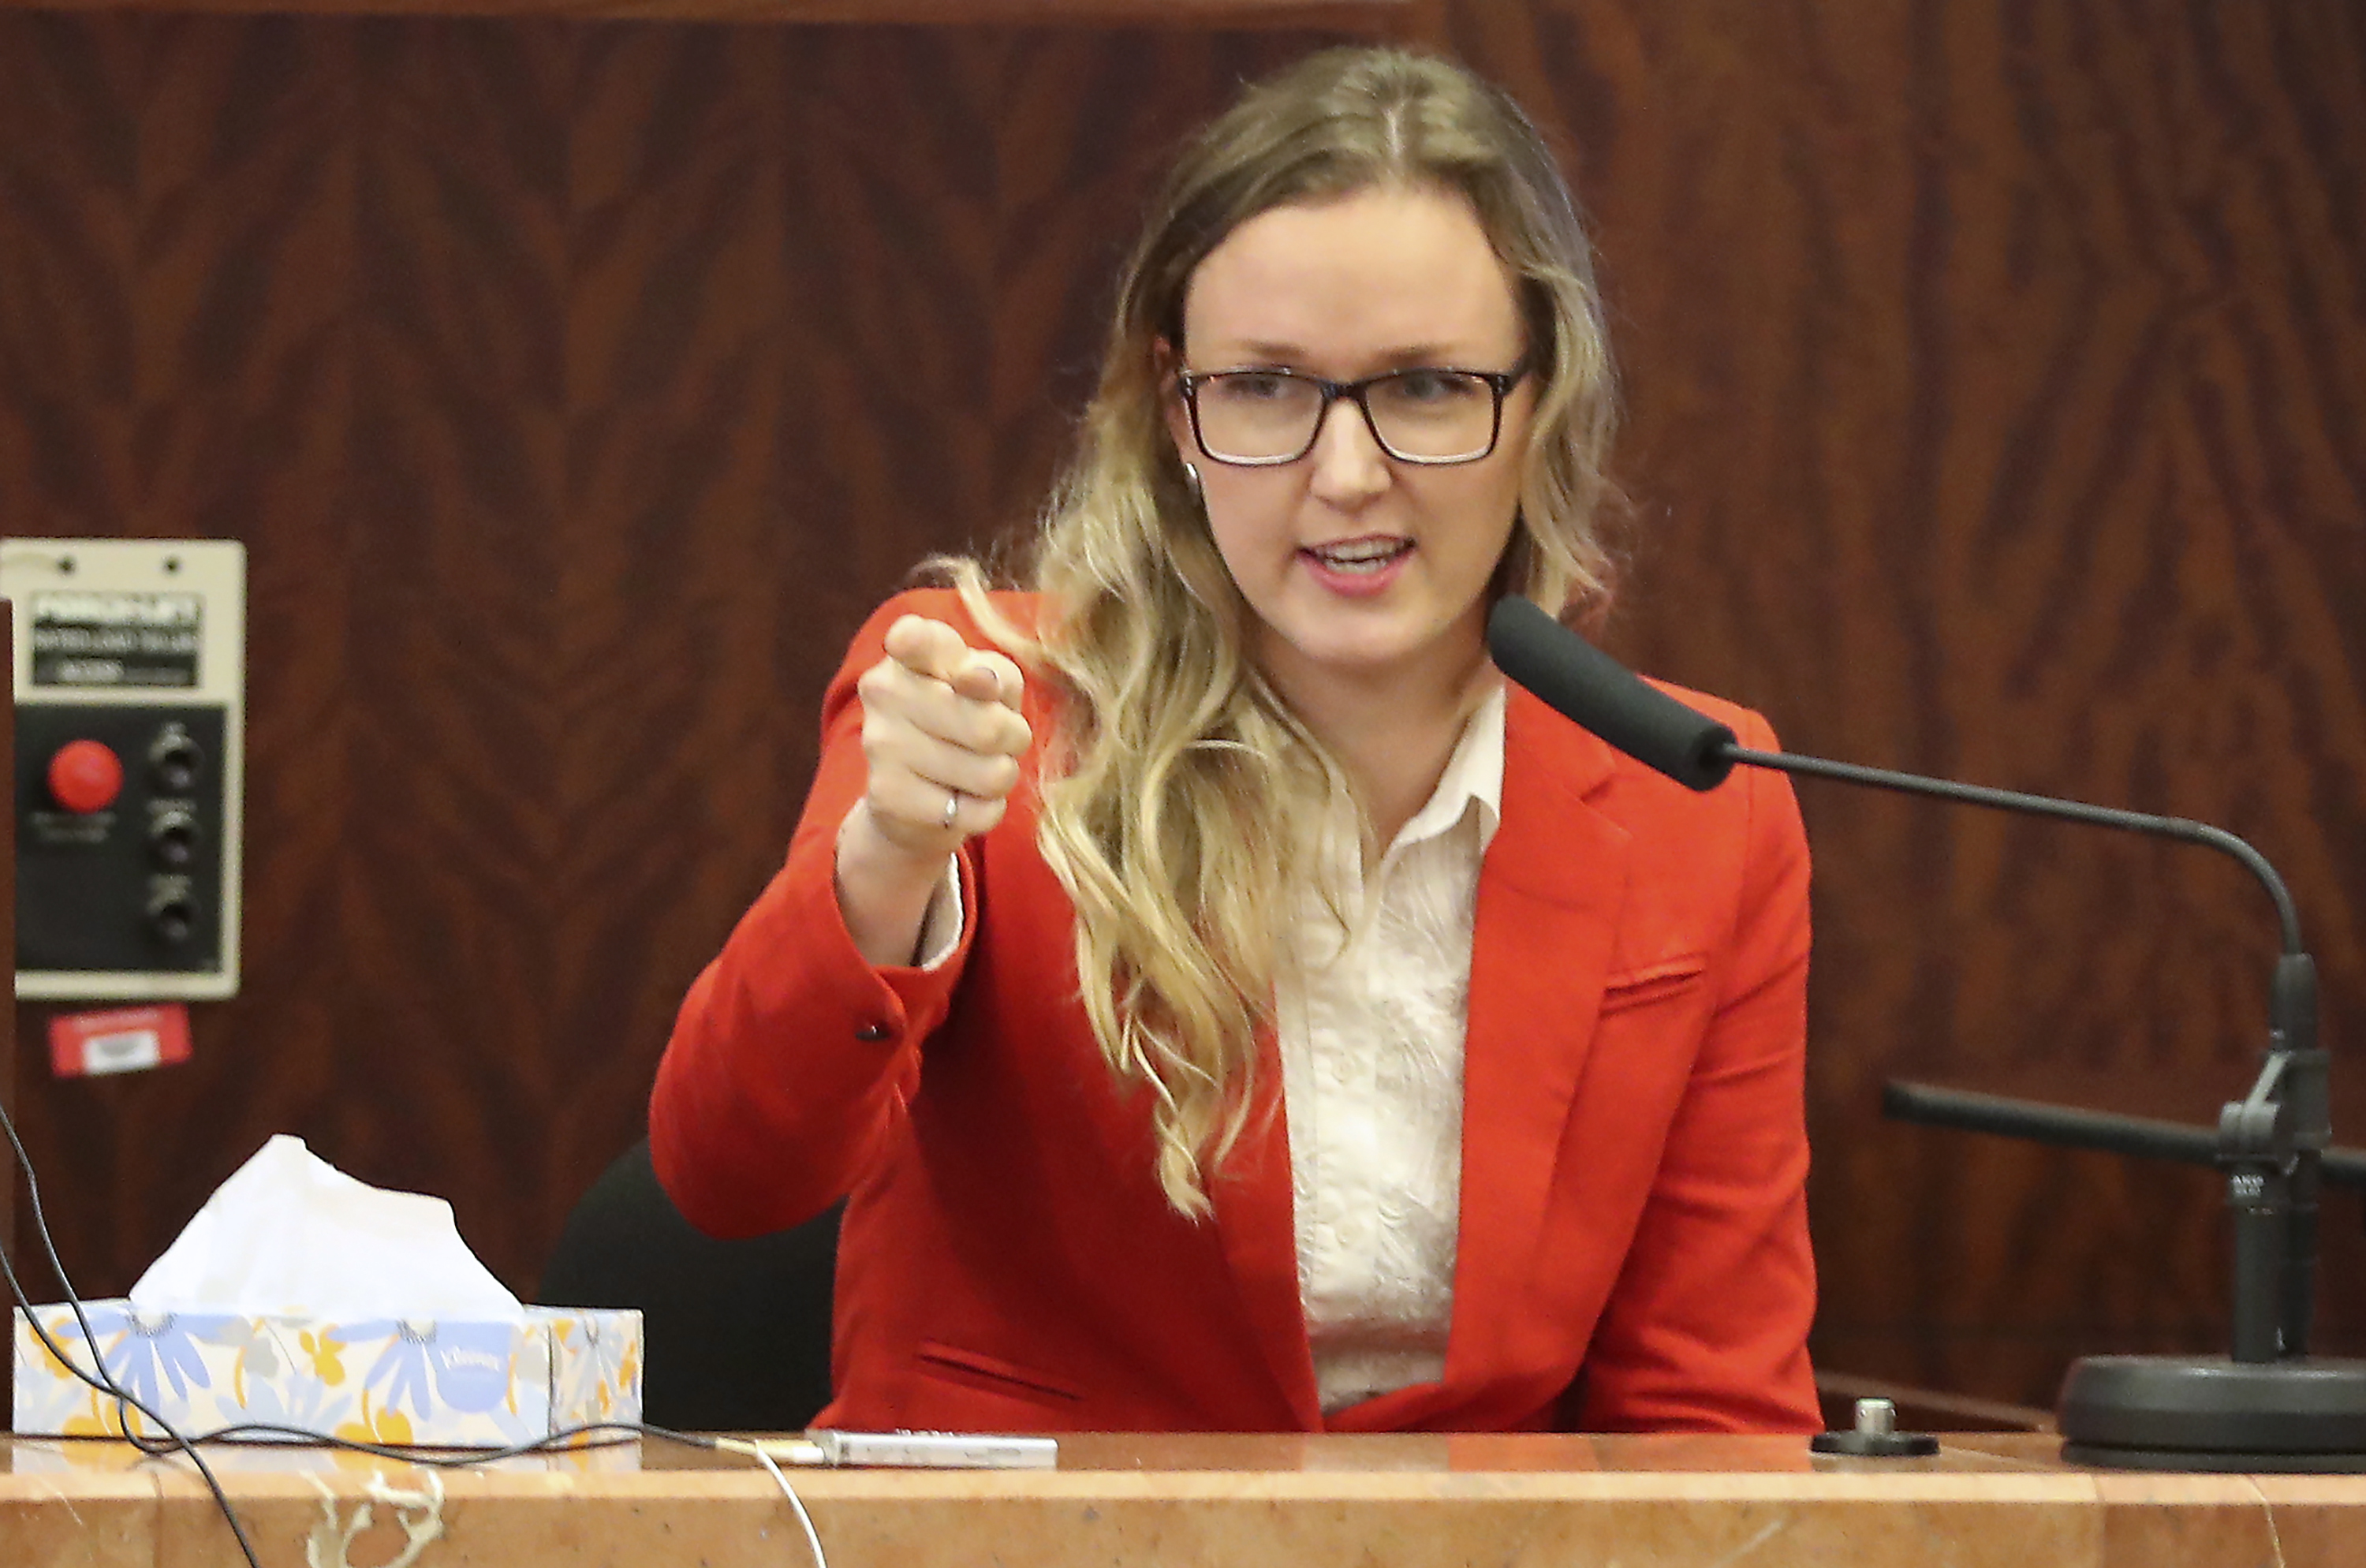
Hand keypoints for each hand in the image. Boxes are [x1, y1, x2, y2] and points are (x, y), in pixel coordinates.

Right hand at [848, 615, 1031, 861]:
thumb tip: (980, 681)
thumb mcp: (993, 687)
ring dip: (1000, 777)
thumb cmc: (965, 723)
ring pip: (991, 774)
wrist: (916, 799)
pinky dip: (985, 811)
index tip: (968, 675)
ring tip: (975, 771)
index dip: (955, 660)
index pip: (917, 637)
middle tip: (996, 740)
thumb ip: (995, 673)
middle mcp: (884, 691)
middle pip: (988, 726)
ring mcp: (881, 744)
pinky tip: (959, 800)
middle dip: (1012, 739)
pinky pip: (978, 811)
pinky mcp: (889, 797)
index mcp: (908, 652)